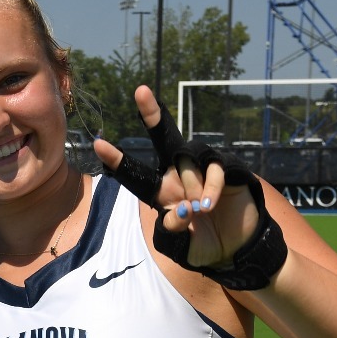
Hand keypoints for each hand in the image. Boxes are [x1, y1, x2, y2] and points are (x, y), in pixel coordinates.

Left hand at [93, 86, 283, 283]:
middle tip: (140, 90)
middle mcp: (178, 173)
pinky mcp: (226, 167)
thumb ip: (173, 232)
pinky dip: (210, 189)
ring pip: (187, 160)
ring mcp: (202, 167)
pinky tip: (210, 206)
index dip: (117, 160)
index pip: (134, 174)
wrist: (238, 247)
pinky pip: (212, 168)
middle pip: (163, 136)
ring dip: (191, 186)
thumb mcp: (181, 247)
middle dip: (152, 113)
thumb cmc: (203, 244)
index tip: (97, 144)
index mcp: (160, 191)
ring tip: (202, 210)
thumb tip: (178, 210)